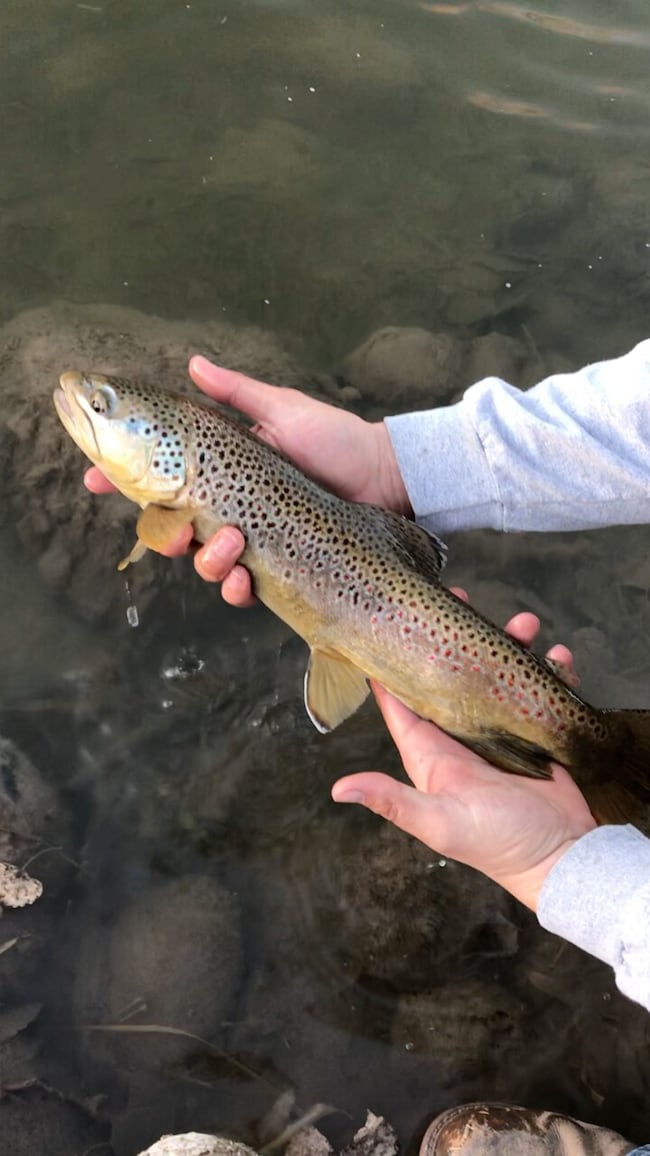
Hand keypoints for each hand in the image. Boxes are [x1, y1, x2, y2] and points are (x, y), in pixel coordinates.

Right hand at [84, 356, 410, 604]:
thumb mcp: (282, 409)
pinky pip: (241, 589)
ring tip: (232, 542)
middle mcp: (229, 509)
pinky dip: (236, 588)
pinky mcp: (276, 568)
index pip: (159, 479)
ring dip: (206, 560)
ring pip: (202, 563)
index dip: (120, 482)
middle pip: (171, 531)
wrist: (383, 476)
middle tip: (173, 528)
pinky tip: (244, 577)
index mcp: (221, 472)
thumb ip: (236, 391)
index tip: (92, 478)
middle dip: (161, 534)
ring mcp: (251, 541)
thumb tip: (193, 363)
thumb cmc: (335, 438)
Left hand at [332, 599, 596, 912]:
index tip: (392, 619)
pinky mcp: (534, 730)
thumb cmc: (497, 843)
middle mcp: (460, 735)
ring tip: (529, 626)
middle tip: (465, 599)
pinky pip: (540, 689)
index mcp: (430, 752)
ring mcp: (499, 730)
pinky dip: (551, 670)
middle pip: (453, 672)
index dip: (394, 659)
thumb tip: (338, 789)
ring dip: (512, 645)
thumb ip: (393, 801)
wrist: (561, 858)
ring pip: (498, 673)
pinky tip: (560, 657)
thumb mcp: (439, 822)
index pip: (400, 698)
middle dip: (459, 636)